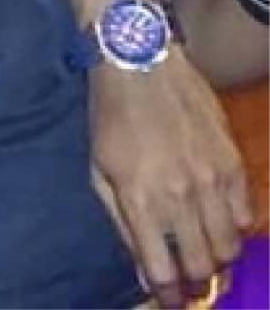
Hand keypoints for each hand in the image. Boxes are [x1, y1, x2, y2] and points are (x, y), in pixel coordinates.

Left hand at [89, 52, 250, 306]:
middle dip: (195, 283)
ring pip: (229, 247)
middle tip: (190, 282)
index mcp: (139, 198)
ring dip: (218, 260)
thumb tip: (144, 271)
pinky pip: (246, 214)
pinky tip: (220, 222)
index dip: (168, 295)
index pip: (161, 271)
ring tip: (206, 255)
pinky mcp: (232, 161)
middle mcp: (178, 195)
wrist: (139, 61)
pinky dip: (236, 227)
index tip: (170, 300)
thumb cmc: (111, 115)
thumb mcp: (100, 169)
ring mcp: (210, 178)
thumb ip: (122, 224)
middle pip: (201, 266)